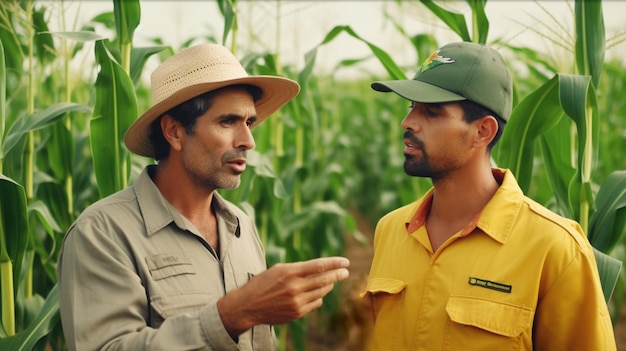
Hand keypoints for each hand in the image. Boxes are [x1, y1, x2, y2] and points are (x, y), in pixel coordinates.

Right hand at [217, 256, 349, 336]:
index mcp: (289, 272)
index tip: (345, 262)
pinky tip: (316, 294)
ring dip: (328, 286)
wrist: (248, 306)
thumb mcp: (278, 269)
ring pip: (321, 292)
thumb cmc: (263, 283)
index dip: (334, 263)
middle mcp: (294, 287)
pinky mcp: (297, 313)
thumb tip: (320, 268)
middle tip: (345, 272)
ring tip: (330, 281)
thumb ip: (299, 269)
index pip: (318, 266)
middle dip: (337, 275)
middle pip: (324, 279)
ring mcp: (296, 301)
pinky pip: (315, 303)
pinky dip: (318, 297)